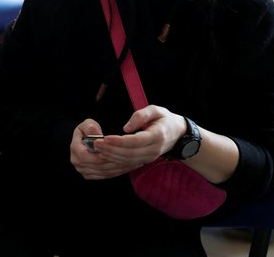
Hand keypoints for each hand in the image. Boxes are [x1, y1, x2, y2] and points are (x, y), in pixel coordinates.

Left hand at [70, 107, 184, 179]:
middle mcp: (154, 150)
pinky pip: (129, 164)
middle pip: (130, 153)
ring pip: (128, 161)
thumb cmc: (165, 119)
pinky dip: (116, 161)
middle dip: (111, 150)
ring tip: (97, 149)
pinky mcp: (145, 161)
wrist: (178, 134)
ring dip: (111, 156)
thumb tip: (126, 128)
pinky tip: (105, 156)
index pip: (135, 141)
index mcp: (157, 136)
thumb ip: (141, 115)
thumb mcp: (156, 110)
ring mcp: (150, 157)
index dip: (119, 141)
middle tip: (96, 144)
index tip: (105, 138)